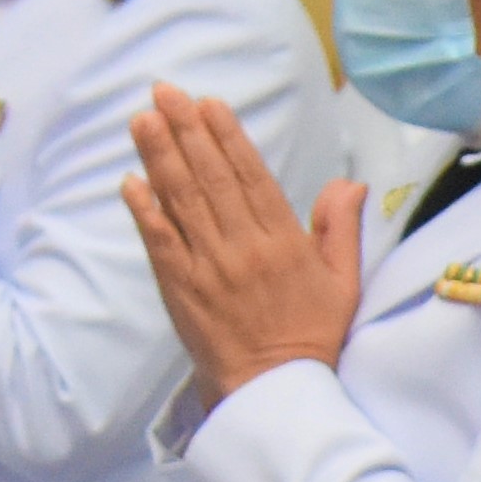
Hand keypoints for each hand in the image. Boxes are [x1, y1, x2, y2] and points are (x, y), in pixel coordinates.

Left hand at [127, 84, 358, 402]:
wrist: (275, 388)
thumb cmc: (313, 334)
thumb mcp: (344, 281)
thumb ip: (342, 228)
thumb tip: (350, 183)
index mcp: (285, 243)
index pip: (252, 177)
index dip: (228, 137)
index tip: (209, 103)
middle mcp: (245, 248)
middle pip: (211, 178)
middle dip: (186, 131)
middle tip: (164, 93)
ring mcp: (209, 267)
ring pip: (182, 201)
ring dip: (159, 157)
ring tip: (142, 119)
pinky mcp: (181, 288)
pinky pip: (160, 241)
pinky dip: (145, 210)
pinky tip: (131, 180)